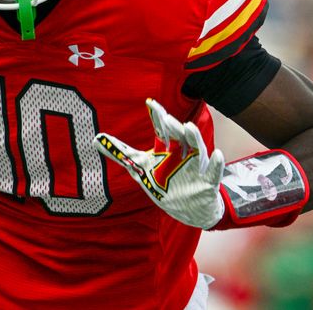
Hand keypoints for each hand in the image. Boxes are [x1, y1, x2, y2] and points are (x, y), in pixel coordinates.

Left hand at [94, 99, 224, 228]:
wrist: (191, 210)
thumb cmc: (165, 184)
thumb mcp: (140, 169)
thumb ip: (120, 153)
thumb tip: (95, 139)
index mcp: (168, 149)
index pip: (162, 129)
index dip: (157, 116)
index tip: (150, 103)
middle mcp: (184, 153)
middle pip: (179, 136)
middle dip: (173, 127)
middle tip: (166, 117)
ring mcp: (197, 167)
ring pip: (197, 149)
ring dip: (194, 138)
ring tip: (188, 127)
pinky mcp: (207, 182)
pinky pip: (214, 172)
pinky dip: (217, 164)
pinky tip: (218, 154)